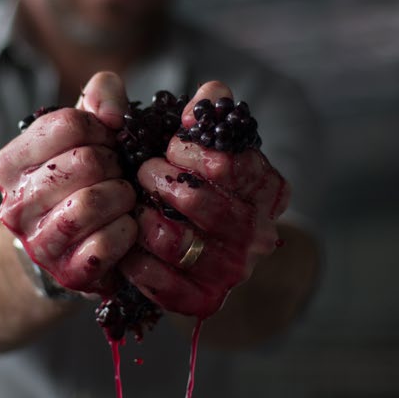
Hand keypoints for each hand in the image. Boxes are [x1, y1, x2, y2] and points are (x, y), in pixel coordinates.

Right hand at [0, 73, 136, 292]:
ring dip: (122, 196)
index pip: (67, 125)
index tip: (106, 141)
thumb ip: (101, 95)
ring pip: (91, 204)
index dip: (100, 128)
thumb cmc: (81, 177)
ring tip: (123, 197)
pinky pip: (105, 245)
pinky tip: (126, 226)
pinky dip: (127, 232)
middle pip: (86, 162)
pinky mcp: (67, 274)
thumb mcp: (85, 128)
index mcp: (9, 164)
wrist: (70, 246)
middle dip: (115, 163)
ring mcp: (38, 244)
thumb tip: (112, 115)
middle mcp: (14, 205)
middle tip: (118, 172)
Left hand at [118, 81, 290, 317]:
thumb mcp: (190, 127)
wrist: (157, 220)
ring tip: (136, 204)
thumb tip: (211, 97)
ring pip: (182, 245)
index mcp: (268, 188)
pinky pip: (168, 287)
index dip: (194, 152)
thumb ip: (204, 104)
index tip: (171, 144)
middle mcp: (259, 233)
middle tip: (144, 172)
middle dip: (165, 183)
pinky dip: (139, 263)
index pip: (235, 167)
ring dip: (147, 220)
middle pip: (209, 208)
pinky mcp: (204, 300)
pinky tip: (130, 243)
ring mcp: (233, 271)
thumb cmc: (177, 166)